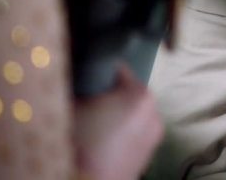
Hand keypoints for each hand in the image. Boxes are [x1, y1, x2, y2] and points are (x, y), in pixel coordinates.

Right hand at [74, 64, 163, 179]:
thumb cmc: (78, 143)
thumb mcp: (71, 106)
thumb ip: (79, 87)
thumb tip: (78, 81)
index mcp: (140, 95)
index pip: (118, 69)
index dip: (98, 70)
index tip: (84, 77)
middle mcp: (155, 113)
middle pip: (128, 93)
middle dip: (108, 95)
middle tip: (86, 103)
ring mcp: (155, 136)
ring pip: (133, 115)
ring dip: (116, 115)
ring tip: (92, 125)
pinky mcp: (149, 155)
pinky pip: (134, 134)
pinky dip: (121, 134)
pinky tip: (101, 142)